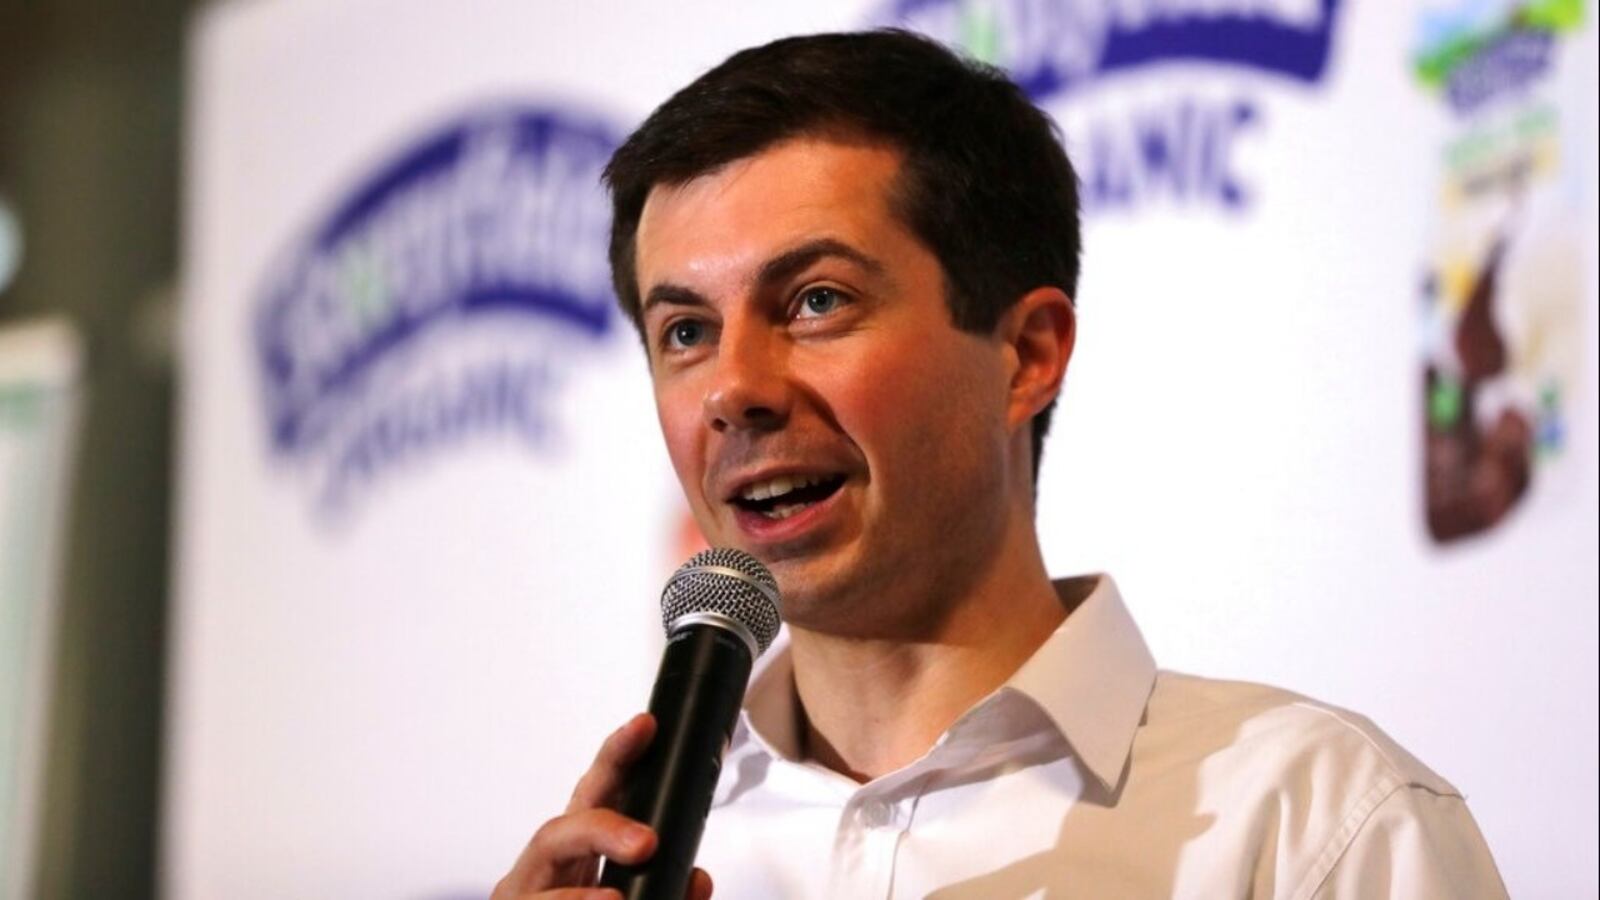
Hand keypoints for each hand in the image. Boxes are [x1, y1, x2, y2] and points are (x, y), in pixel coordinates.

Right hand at [492, 713, 713, 899]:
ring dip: (580, 898)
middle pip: (559, 831)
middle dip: (601, 829)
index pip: (595, 791)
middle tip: (647, 843)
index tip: (645, 727)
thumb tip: (698, 879)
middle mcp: (539, 869)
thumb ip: (667, 884)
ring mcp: (521, 898)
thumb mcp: (633, 891)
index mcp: (574, 849)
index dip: (617, 755)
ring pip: (543, 890)